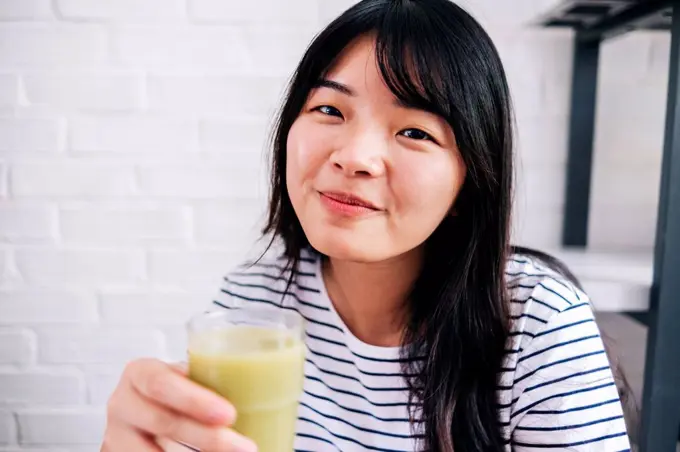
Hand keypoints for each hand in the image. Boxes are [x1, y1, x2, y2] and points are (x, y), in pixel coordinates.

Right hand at [101, 358, 256, 451]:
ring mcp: (118, 435)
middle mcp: (123, 402)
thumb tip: (271, 383)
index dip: (194, 400)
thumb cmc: (179, 392)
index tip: (229, 414)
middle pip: (164, 422)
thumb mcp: (188, 380)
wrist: (151, 411)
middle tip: (245, 447)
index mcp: (140, 373)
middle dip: (208, 438)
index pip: (162, 383)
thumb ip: (212, 379)